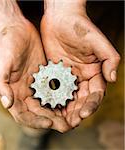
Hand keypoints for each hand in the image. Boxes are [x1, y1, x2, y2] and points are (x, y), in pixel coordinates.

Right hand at [0, 18, 70, 131]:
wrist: (16, 30)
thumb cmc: (5, 45)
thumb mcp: (1, 63)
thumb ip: (1, 84)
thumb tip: (7, 104)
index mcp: (13, 92)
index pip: (24, 114)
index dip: (36, 121)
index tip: (50, 123)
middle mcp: (25, 91)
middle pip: (39, 112)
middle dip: (52, 120)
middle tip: (67, 125)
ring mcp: (36, 84)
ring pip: (49, 103)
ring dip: (59, 111)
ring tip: (73, 116)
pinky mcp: (45, 75)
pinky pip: (55, 88)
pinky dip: (62, 96)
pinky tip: (72, 99)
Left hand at [41, 0, 119, 127]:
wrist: (60, 20)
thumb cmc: (80, 28)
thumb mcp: (98, 42)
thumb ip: (109, 59)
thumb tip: (113, 78)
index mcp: (93, 72)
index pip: (95, 94)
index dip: (90, 104)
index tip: (83, 113)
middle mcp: (81, 77)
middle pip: (80, 100)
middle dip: (76, 112)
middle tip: (70, 124)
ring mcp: (67, 77)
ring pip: (67, 98)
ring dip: (64, 110)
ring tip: (58, 122)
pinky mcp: (54, 74)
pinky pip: (53, 89)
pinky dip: (51, 100)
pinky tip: (47, 108)